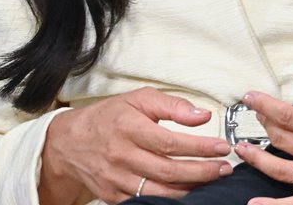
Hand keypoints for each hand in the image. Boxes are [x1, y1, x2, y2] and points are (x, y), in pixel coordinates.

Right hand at [39, 86, 233, 203]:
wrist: (69, 143)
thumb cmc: (109, 117)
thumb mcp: (139, 98)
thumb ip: (173, 105)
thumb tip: (203, 115)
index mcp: (130, 128)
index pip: (171, 142)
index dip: (201, 147)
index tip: (222, 147)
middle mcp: (122, 156)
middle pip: (169, 170)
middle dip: (202, 172)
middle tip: (224, 168)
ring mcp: (117, 179)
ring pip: (160, 191)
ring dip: (190, 189)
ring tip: (212, 181)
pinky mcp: (113, 196)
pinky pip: (145, 202)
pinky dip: (169, 200)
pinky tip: (187, 192)